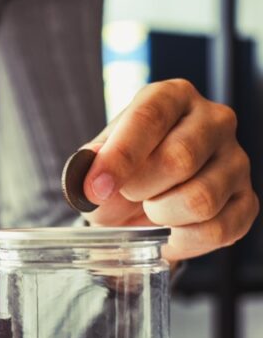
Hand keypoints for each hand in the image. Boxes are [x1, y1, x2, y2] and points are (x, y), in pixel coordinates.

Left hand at [82, 79, 258, 260]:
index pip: (149, 118)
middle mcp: (213, 120)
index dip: (120, 157)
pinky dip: (183, 240)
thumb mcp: (97, 162)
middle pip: (179, 158)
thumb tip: (91, 178)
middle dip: (140, 188)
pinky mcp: (246, 200)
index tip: (96, 188)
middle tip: (128, 194)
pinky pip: (219, 230)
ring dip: (161, 215)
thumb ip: (91, 165)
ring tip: (151, 208)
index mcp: (172, 97)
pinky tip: (169, 230)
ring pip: (201, 199)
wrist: (140, 201)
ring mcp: (236, 160)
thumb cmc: (121, 171)